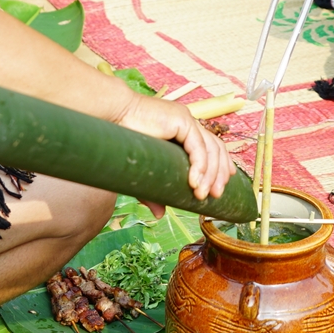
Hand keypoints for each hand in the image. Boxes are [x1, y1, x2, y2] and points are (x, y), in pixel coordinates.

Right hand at [117, 95, 234, 201]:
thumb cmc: (122, 140)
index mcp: (182, 129)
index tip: (223, 183)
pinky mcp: (181, 120)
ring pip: (210, 148)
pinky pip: (197, 146)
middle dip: (218, 173)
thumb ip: (153, 191)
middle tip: (216, 195)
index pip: (210, 146)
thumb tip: (159, 214)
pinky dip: (199, 166)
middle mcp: (188, 123)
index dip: (220, 164)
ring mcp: (186, 120)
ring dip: (210, 174)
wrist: (110, 118)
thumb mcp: (144, 172)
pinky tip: (195, 182)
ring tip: (203, 195)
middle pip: (215, 148)